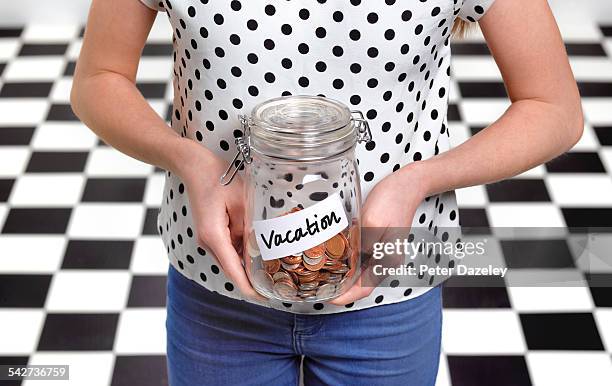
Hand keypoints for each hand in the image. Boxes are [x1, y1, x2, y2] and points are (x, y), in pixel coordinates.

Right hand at [174, 141, 264, 300]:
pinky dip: (243, 254)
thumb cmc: (219, 178)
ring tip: (274, 271)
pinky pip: (229, 249)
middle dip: (253, 280)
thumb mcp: (243, 202)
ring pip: (232, 260)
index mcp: (214, 236)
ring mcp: (207, 239)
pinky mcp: (211, 234)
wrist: (195, 166)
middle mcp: (208, 242)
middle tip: (278, 286)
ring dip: (249, 266)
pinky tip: (260, 252)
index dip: (249, 288)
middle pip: (233, 269)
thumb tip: (262, 250)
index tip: (264, 299)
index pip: (234, 271)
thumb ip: (251, 228)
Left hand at [330, 163, 428, 305]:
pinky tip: (334, 256)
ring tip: (323, 274)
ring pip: (360, 271)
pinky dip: (348, 261)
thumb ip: (361, 245)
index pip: (364, 289)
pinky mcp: (379, 242)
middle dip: (340, 287)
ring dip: (343, 275)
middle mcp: (386, 261)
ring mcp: (383, 252)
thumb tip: (349, 261)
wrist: (407, 184)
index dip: (344, 296)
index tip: (326, 297)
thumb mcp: (372, 223)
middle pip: (361, 282)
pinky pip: (361, 258)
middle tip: (318, 286)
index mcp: (387, 261)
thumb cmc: (391, 201)